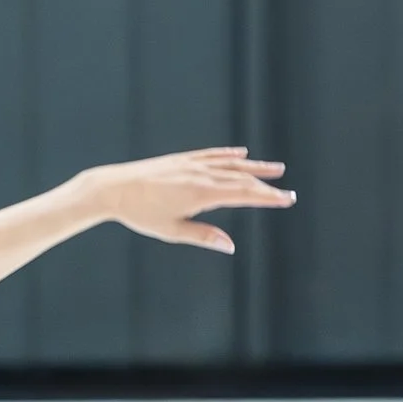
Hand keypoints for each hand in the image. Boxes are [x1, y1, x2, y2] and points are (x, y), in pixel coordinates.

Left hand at [77, 148, 294, 253]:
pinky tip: (241, 154)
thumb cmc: (140, 214)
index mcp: (202, 194)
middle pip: (242, 179)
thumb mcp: (172, 230)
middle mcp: (201, 175)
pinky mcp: (182, 159)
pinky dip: (228, 155)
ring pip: (230, 164)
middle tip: (289, 192)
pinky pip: (211, 155)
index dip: (267, 198)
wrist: (113, 188)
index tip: (287, 200)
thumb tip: (230, 246)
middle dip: (267, 186)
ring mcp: (192, 164)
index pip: (244, 195)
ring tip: (276, 169)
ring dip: (255, 167)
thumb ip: (203, 236)